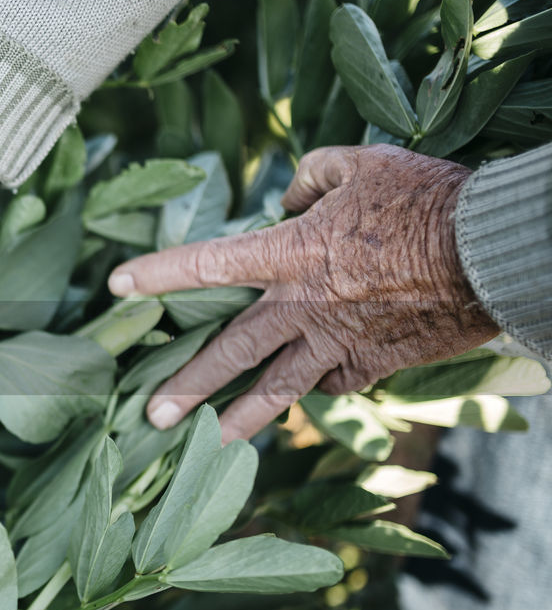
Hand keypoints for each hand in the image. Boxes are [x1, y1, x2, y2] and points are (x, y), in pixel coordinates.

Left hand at [107, 144, 498, 442]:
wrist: (494, 252)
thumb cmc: (427, 199)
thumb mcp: (360, 165)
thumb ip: (309, 177)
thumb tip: (286, 198)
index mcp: (292, 252)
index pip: (207, 264)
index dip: (157, 275)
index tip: (115, 287)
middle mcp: (305, 305)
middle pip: (232, 351)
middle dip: (189, 385)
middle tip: (151, 415)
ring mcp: (338, 342)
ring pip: (277, 389)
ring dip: (237, 420)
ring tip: (206, 444)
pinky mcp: (374, 364)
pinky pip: (331, 382)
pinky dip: (314, 386)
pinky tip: (301, 394)